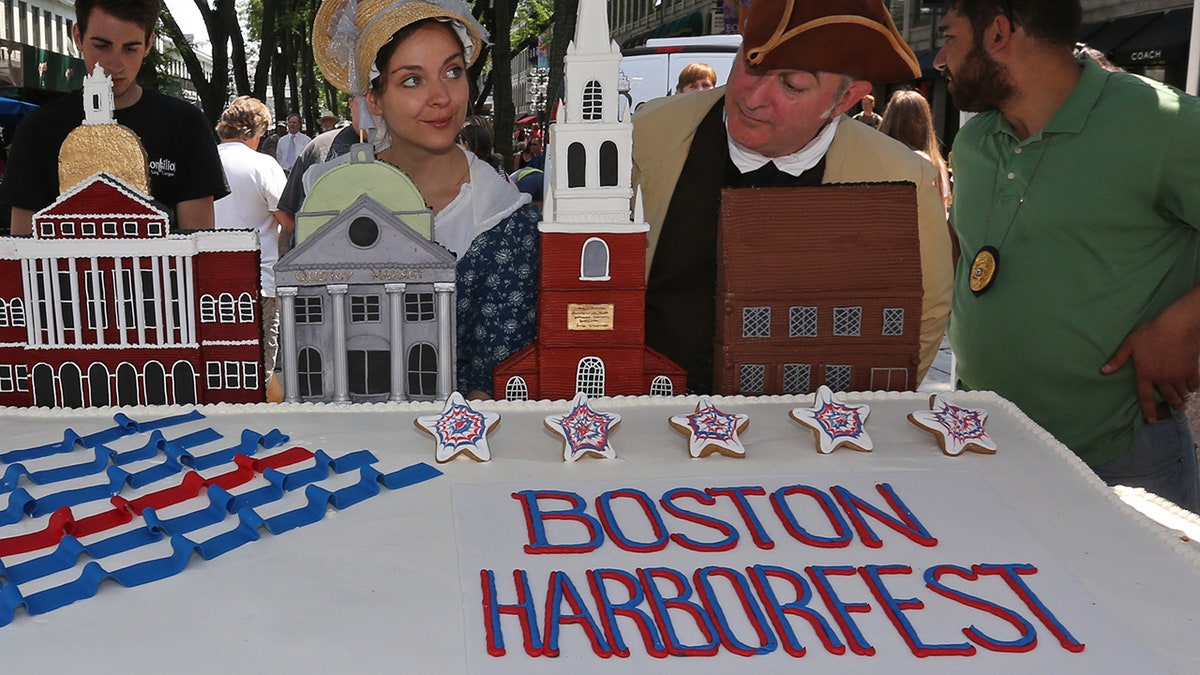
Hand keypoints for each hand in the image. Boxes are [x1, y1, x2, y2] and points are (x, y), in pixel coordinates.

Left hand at [1101, 294, 1199, 421]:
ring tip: (1183, 400)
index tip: (1152, 420)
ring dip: (1183, 398)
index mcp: (1146, 374)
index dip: (1149, 411)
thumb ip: (1117, 359)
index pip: (1145, 397)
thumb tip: (1103, 371)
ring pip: (1182, 393)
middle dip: (1173, 405)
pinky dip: (1193, 388)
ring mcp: (1178, 376)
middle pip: (1169, 398)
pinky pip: (1194, 385)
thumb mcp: (1130, 344)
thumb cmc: (1152, 333)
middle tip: (1177, 408)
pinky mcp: (1192, 370)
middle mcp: (1162, 379)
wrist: (1178, 326)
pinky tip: (1192, 387)